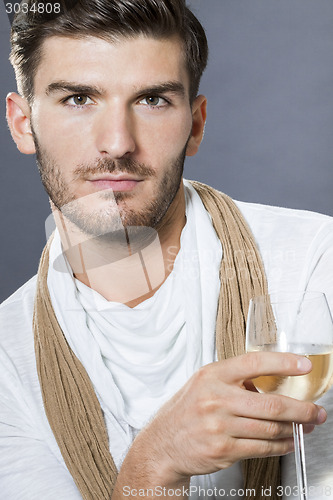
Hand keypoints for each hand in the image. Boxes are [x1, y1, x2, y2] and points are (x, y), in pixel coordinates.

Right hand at [135, 352, 325, 481]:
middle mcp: (215, 399)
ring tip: (305, 427)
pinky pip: (262, 448)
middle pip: (270, 404)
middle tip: (316, 411)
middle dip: (302, 409)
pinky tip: (288, 442)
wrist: (163, 444)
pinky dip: (281, 446)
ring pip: (270, 429)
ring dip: (294, 430)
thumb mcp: (204, 383)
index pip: (253, 363)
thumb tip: (270, 378)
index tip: (304, 365)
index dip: (283, 362)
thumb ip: (233, 379)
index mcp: (212, 375)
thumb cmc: (186, 411)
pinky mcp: (223, 451)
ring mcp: (219, 426)